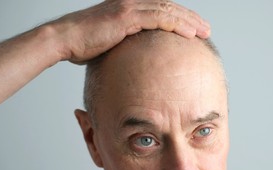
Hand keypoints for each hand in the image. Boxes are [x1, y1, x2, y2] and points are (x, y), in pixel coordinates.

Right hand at [51, 0, 210, 63]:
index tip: (193, 29)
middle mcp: (132, 3)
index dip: (180, 18)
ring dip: (188, 21)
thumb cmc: (84, 44)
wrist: (66, 39)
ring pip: (168, 11)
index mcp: (130, 8)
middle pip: (169, 7)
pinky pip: (158, 18)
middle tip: (206, 29)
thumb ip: (126, 45)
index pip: (162, 9)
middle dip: (190, 18)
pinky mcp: (126, 16)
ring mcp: (129, 7)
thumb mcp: (110, 42)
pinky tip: (189, 33)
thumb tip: (136, 60)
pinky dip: (176, 24)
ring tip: (204, 31)